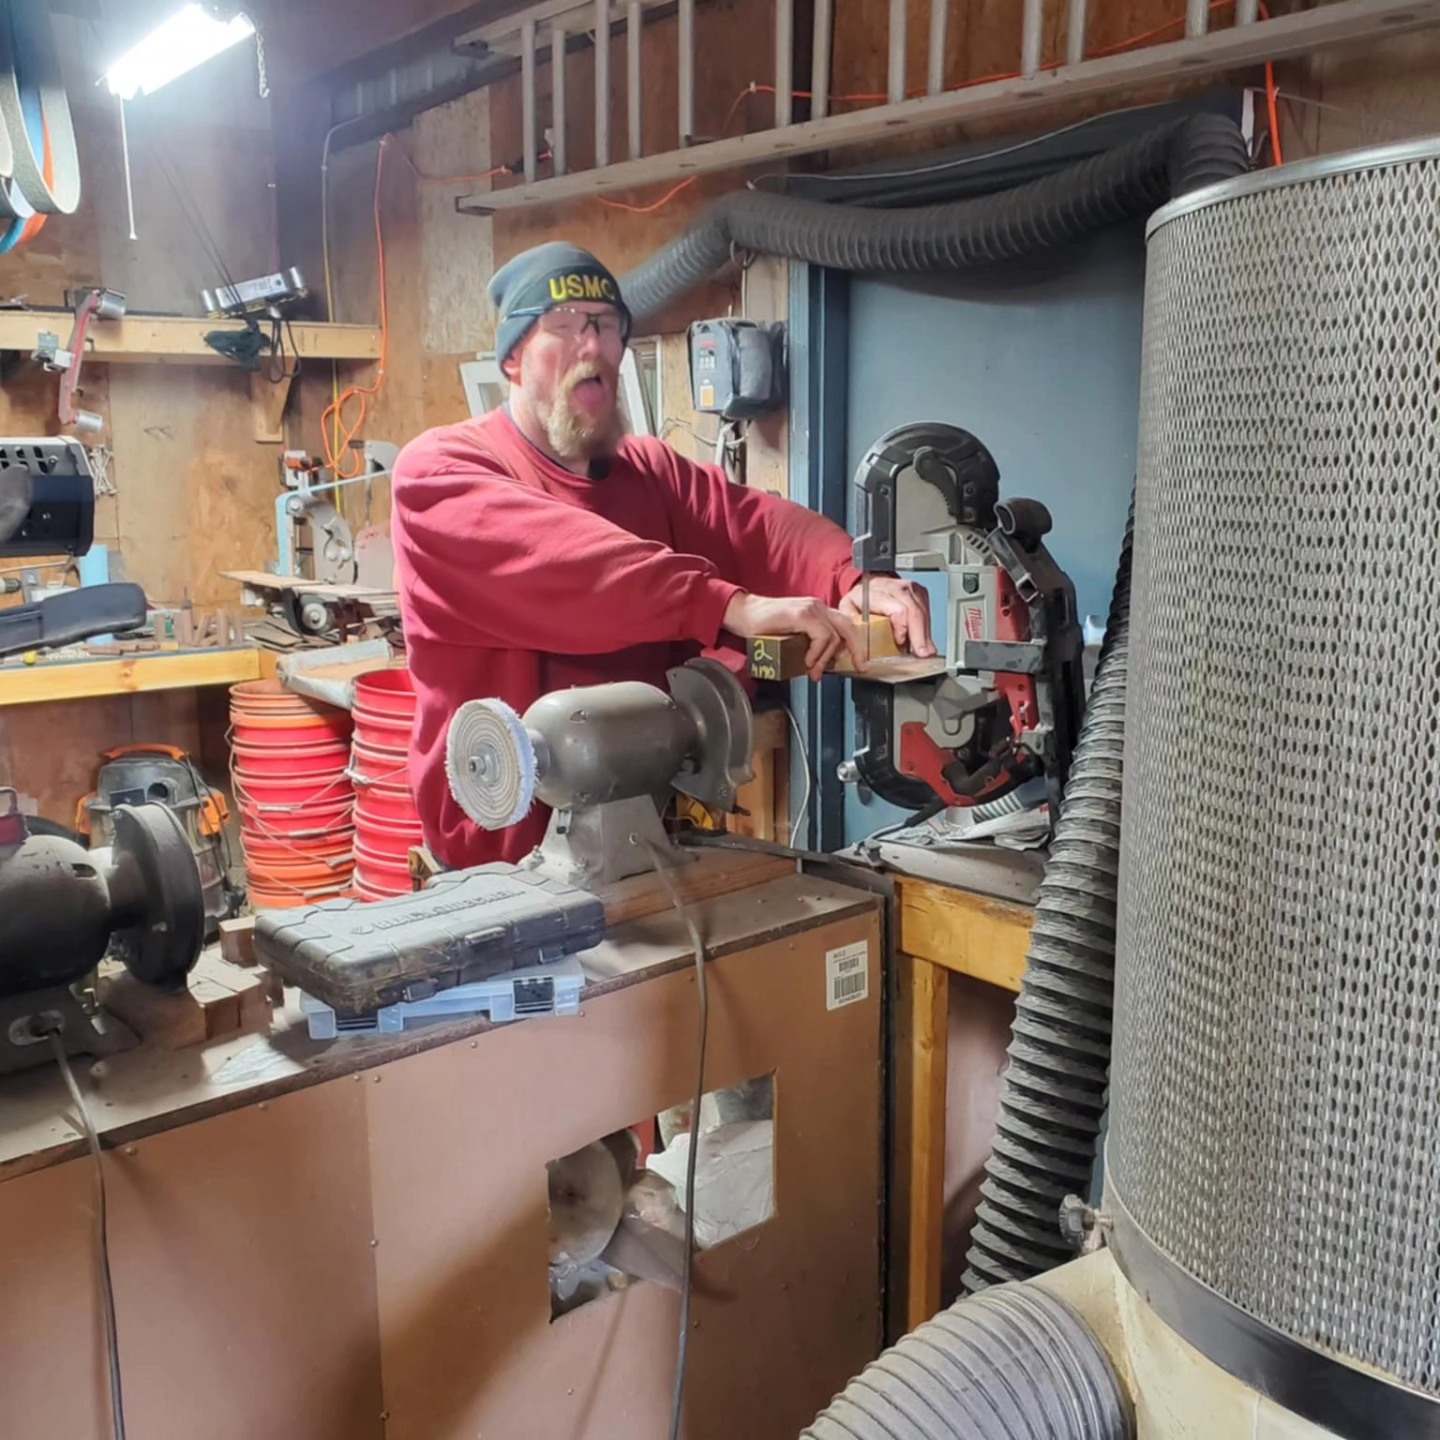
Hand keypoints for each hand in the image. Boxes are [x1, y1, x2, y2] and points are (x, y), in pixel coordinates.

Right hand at [724, 592, 866, 680]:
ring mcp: (810, 609)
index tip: (859, 661)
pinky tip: (807, 660)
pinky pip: (821, 635)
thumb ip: (810, 643)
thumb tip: (824, 662)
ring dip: (825, 659)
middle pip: (849, 627)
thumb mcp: (794, 636)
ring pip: (834, 636)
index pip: (846, 625)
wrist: (743, 614)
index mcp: (818, 611)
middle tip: (859, 666)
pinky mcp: (801, 614)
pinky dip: (817, 651)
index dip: (855, 644)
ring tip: (813, 670)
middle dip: (857, 649)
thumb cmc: (763, 626)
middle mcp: (817, 607)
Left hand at [839, 575, 935, 657]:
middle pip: (914, 613)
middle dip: (919, 636)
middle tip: (923, 653)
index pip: (898, 609)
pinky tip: (924, 641)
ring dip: (925, 635)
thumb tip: (855, 642)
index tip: (901, 642)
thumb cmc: (860, 598)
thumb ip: (851, 623)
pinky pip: (927, 613)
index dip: (903, 628)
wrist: (870, 583)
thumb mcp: (848, 608)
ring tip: (925, 652)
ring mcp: (911, 589)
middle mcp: (897, 588)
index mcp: (877, 592)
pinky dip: (926, 629)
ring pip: (923, 614)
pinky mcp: (920, 593)